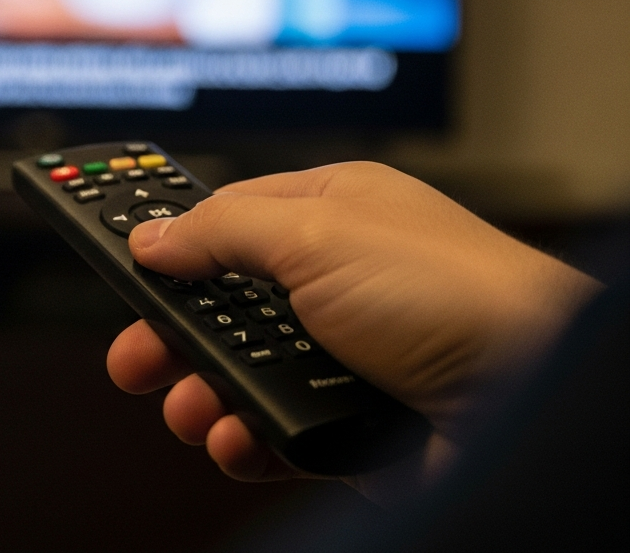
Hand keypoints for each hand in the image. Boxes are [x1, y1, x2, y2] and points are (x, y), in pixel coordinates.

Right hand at [106, 162, 601, 501]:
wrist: (530, 393)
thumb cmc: (455, 292)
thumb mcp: (313, 230)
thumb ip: (220, 230)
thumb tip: (153, 237)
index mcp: (331, 212)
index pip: (228, 219)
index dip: (172, 242)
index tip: (120, 260)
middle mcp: (336, 280)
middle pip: (224, 304)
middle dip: (172, 332)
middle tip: (134, 356)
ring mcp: (342, 353)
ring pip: (241, 372)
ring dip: (204, 392)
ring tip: (191, 408)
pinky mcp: (349, 419)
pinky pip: (273, 429)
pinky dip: (245, 436)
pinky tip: (237, 438)